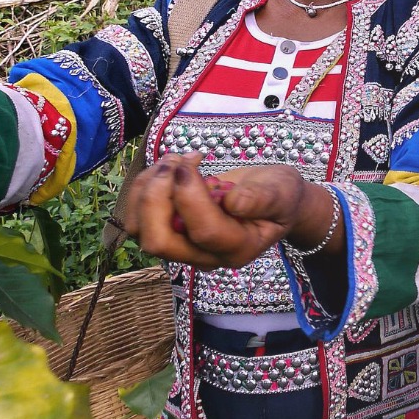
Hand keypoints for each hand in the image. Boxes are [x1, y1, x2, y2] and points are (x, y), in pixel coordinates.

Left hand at [125, 154, 338, 269]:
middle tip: (175, 163)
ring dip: (147, 189)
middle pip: (159, 242)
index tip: (193, 161)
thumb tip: (232, 202)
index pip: (204, 232)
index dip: (191, 195)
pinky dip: (142, 187)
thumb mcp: (283, 192)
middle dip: (156, 198)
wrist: (271, 200)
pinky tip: (168, 168)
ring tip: (174, 161)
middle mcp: (205, 256)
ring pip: (140, 230)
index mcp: (238, 249)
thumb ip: (263, 198)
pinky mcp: (166, 232)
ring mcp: (181, 247)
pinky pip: (136, 217)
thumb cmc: (279, 196)